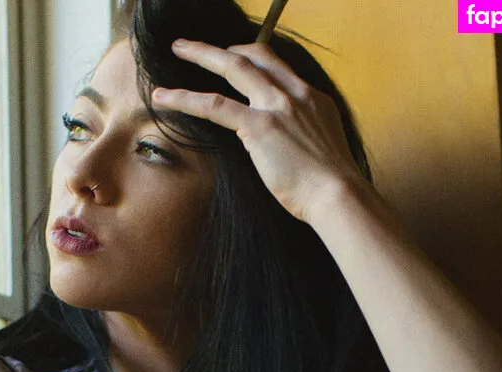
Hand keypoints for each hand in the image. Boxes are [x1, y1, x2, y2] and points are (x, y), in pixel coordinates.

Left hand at [152, 39, 365, 226]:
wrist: (338, 194)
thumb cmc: (331, 187)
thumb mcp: (323, 151)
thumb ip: (304, 138)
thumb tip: (289, 149)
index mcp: (313, 98)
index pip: (278, 66)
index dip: (253, 57)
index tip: (235, 57)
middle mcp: (295, 93)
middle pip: (255, 55)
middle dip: (224, 48)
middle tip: (198, 46)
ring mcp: (277, 106)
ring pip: (233, 67)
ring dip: (202, 54)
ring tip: (178, 49)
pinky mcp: (259, 126)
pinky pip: (215, 105)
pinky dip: (186, 98)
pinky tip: (164, 97)